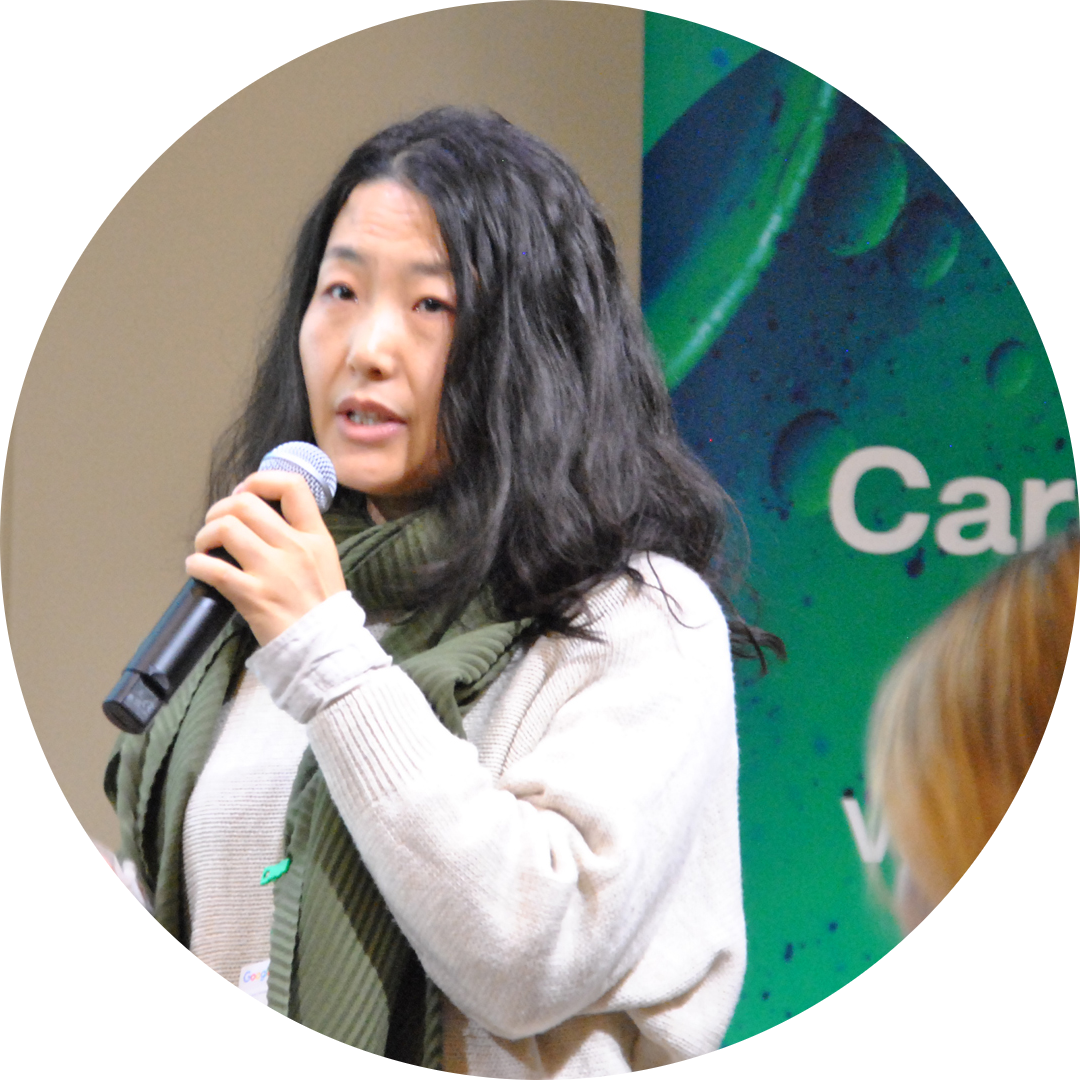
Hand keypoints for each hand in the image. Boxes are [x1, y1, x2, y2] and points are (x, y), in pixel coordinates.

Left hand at [185, 471, 347, 645]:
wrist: (325, 648)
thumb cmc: (321, 607)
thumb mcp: (324, 561)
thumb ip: (299, 536)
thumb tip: (261, 516)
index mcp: (315, 536)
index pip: (292, 485)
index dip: (259, 480)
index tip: (245, 494)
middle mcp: (295, 547)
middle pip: (245, 504)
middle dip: (220, 510)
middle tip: (215, 526)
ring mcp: (273, 571)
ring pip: (225, 528)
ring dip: (204, 536)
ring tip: (205, 548)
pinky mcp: (253, 597)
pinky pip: (212, 568)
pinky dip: (196, 564)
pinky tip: (197, 569)